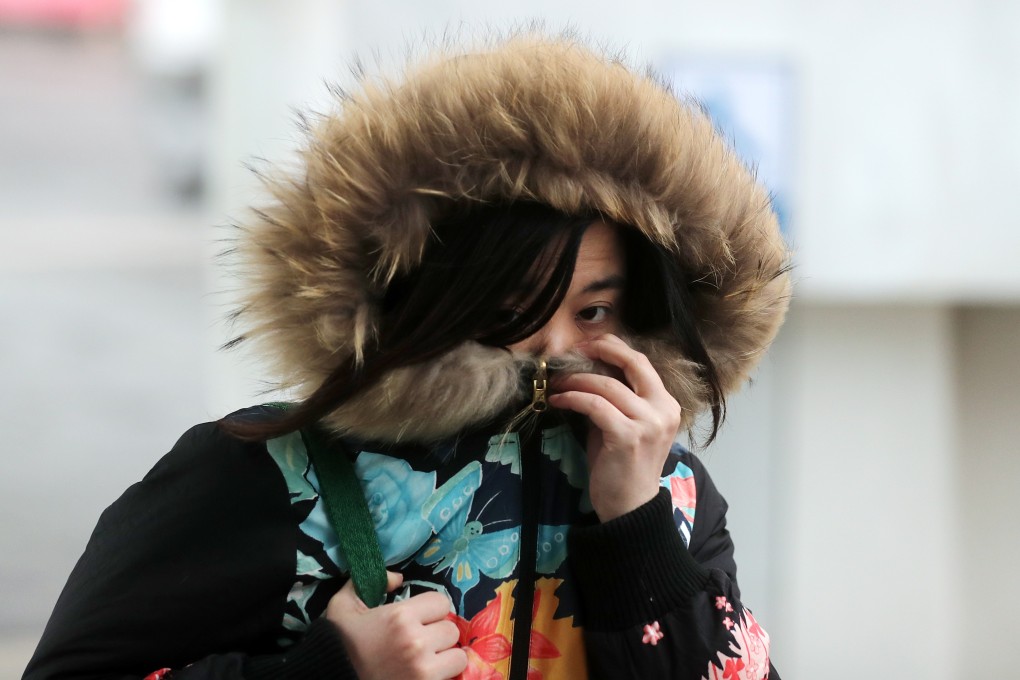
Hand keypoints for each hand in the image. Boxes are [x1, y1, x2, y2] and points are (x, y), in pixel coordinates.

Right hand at [325, 571, 467, 679]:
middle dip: (438, 633)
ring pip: (457, 656)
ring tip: (427, 659)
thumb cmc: (340, 645)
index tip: (420, 618)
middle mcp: (416, 642)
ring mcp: (423, 670)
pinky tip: (426, 673)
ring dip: (445, 656)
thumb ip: (367, 582)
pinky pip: (453, 677)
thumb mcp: (343, 606)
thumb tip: (398, 578)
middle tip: (422, 640)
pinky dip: (443, 675)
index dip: (431, 609)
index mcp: (400, 617)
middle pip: (451, 629)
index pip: (442, 602)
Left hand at [548, 334, 681, 521]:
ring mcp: (648, 423)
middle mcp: (663, 409)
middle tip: (573, 352)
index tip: (588, 345)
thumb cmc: (622, 468)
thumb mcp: (623, 426)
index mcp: (666, 404)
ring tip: (557, 383)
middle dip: (600, 350)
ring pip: (607, 384)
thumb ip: (615, 399)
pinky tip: (558, 400)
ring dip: (576, 380)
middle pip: (633, 362)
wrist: (629, 508)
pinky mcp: (628, 436)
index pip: (641, 363)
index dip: (613, 348)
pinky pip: (594, 405)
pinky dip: (572, 398)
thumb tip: (587, 371)